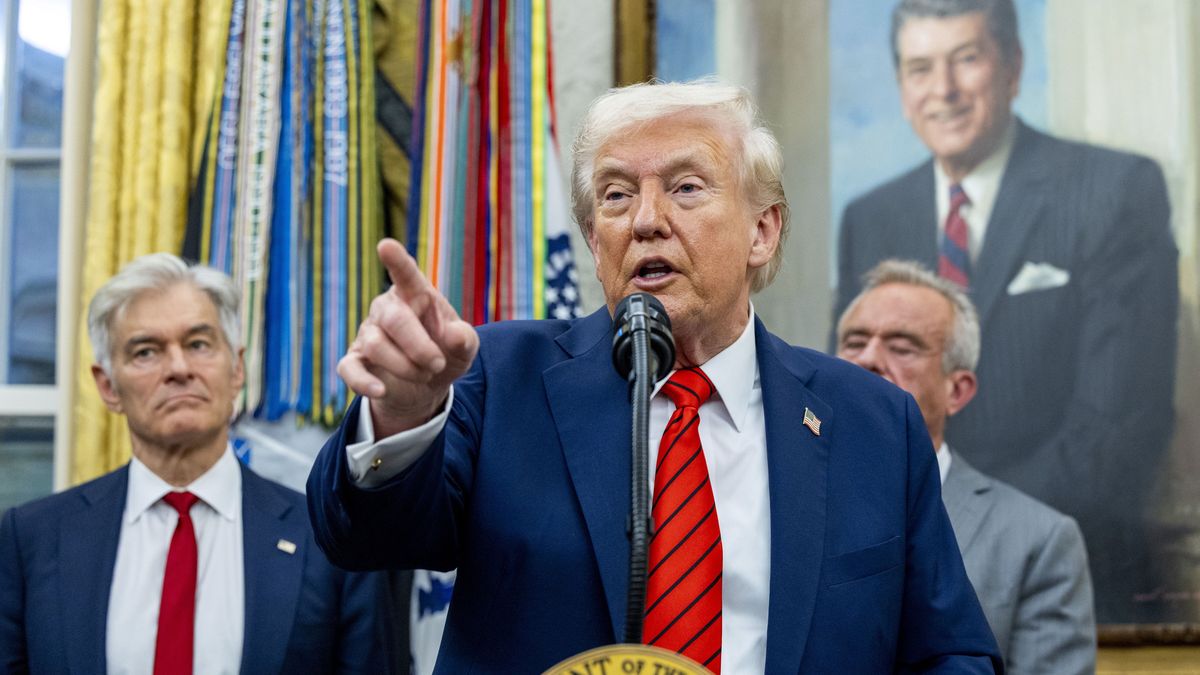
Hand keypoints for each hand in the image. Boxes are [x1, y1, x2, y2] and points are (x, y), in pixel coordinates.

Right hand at [338, 239, 479, 436]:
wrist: (428, 386)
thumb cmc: (446, 353)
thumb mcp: (464, 347)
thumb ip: (464, 339)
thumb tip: (454, 335)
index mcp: (414, 294)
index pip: (405, 274)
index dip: (396, 260)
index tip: (386, 246)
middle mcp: (386, 309)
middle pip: (394, 319)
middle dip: (419, 347)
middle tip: (437, 364)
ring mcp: (367, 333)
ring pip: (376, 345)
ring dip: (405, 367)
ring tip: (424, 375)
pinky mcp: (355, 360)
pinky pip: (349, 369)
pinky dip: (363, 382)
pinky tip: (381, 390)